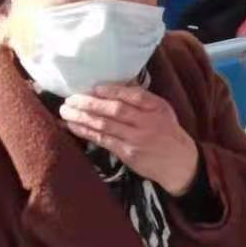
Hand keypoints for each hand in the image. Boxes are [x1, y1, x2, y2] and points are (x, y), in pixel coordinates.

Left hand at [60, 84, 198, 194]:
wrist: (180, 163)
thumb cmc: (168, 133)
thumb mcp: (163, 110)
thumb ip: (143, 99)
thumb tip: (118, 83)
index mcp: (157, 107)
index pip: (133, 95)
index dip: (111, 90)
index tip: (93, 88)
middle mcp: (147, 122)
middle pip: (115, 110)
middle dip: (90, 103)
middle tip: (71, 99)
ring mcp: (136, 139)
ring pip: (105, 125)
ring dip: (82, 117)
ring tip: (65, 111)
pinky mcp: (128, 153)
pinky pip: (103, 140)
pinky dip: (86, 132)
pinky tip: (73, 127)